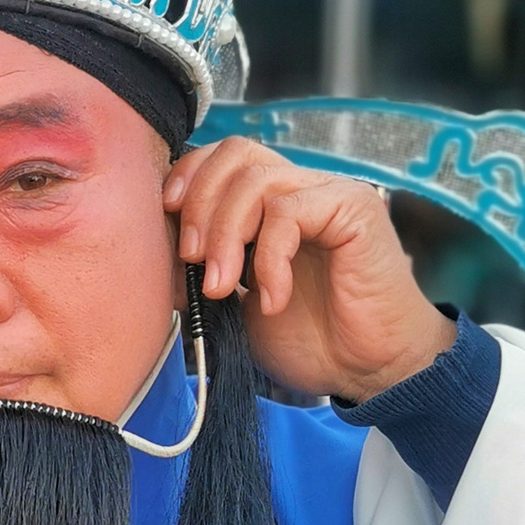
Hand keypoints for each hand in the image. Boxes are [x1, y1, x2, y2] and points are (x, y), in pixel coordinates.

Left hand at [163, 141, 453, 402]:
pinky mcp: (352, 209)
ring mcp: (328, 194)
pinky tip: (271, 299)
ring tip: (224, 290)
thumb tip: (157, 252)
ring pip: (256, 181)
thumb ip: (203, 269)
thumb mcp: (236, 305)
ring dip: (226, 235)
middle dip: (199, 205)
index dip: (188, 177)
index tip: (165, 217)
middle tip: (192, 260)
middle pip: (235, 155)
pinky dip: (268, 259)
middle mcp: (300, 188)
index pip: (222, 157)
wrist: (368, 370)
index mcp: (271, 203)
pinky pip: (289, 212)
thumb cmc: (310, 340)